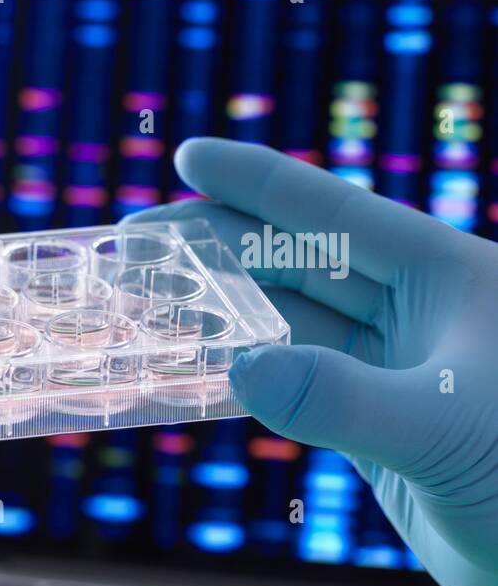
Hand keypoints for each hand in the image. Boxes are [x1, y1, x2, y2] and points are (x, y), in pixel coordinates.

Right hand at [130, 138, 497, 585]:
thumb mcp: (441, 429)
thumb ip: (338, 397)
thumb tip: (236, 365)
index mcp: (449, 277)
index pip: (335, 215)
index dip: (257, 182)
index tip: (186, 156)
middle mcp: (419, 312)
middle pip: (299, 261)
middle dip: (219, 245)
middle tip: (135, 241)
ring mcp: (396, 367)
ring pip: (291, 321)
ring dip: (222, 308)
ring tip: (149, 295)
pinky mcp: (377, 422)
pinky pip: (296, 381)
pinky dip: (244, 372)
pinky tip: (197, 362)